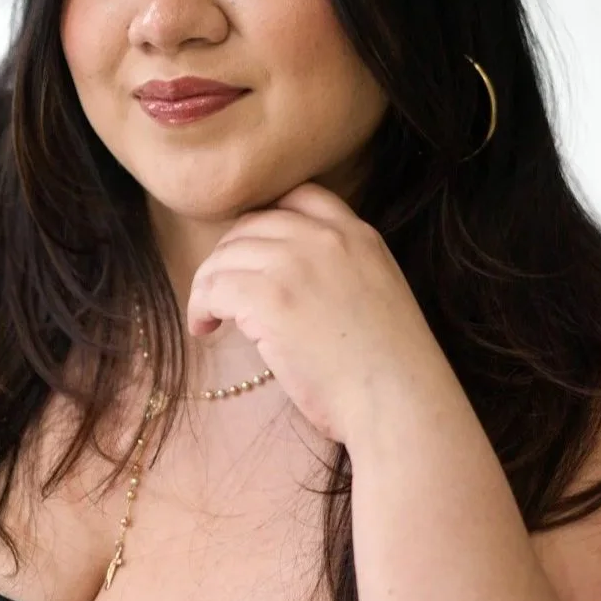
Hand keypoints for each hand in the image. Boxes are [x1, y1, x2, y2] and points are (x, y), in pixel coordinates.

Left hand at [186, 182, 446, 443]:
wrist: (399, 403)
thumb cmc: (390, 371)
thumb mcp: (378, 294)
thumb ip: (340, 271)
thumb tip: (290, 282)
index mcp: (358, 235)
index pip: (299, 197)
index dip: (265, 220)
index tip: (252, 251)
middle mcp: (325, 238)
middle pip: (252, 224)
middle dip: (228, 255)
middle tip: (220, 290)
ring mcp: (295, 264)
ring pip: (226, 255)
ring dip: (209, 284)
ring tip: (208, 316)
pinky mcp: (269, 297)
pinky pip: (214, 288)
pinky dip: (201, 306)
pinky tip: (205, 328)